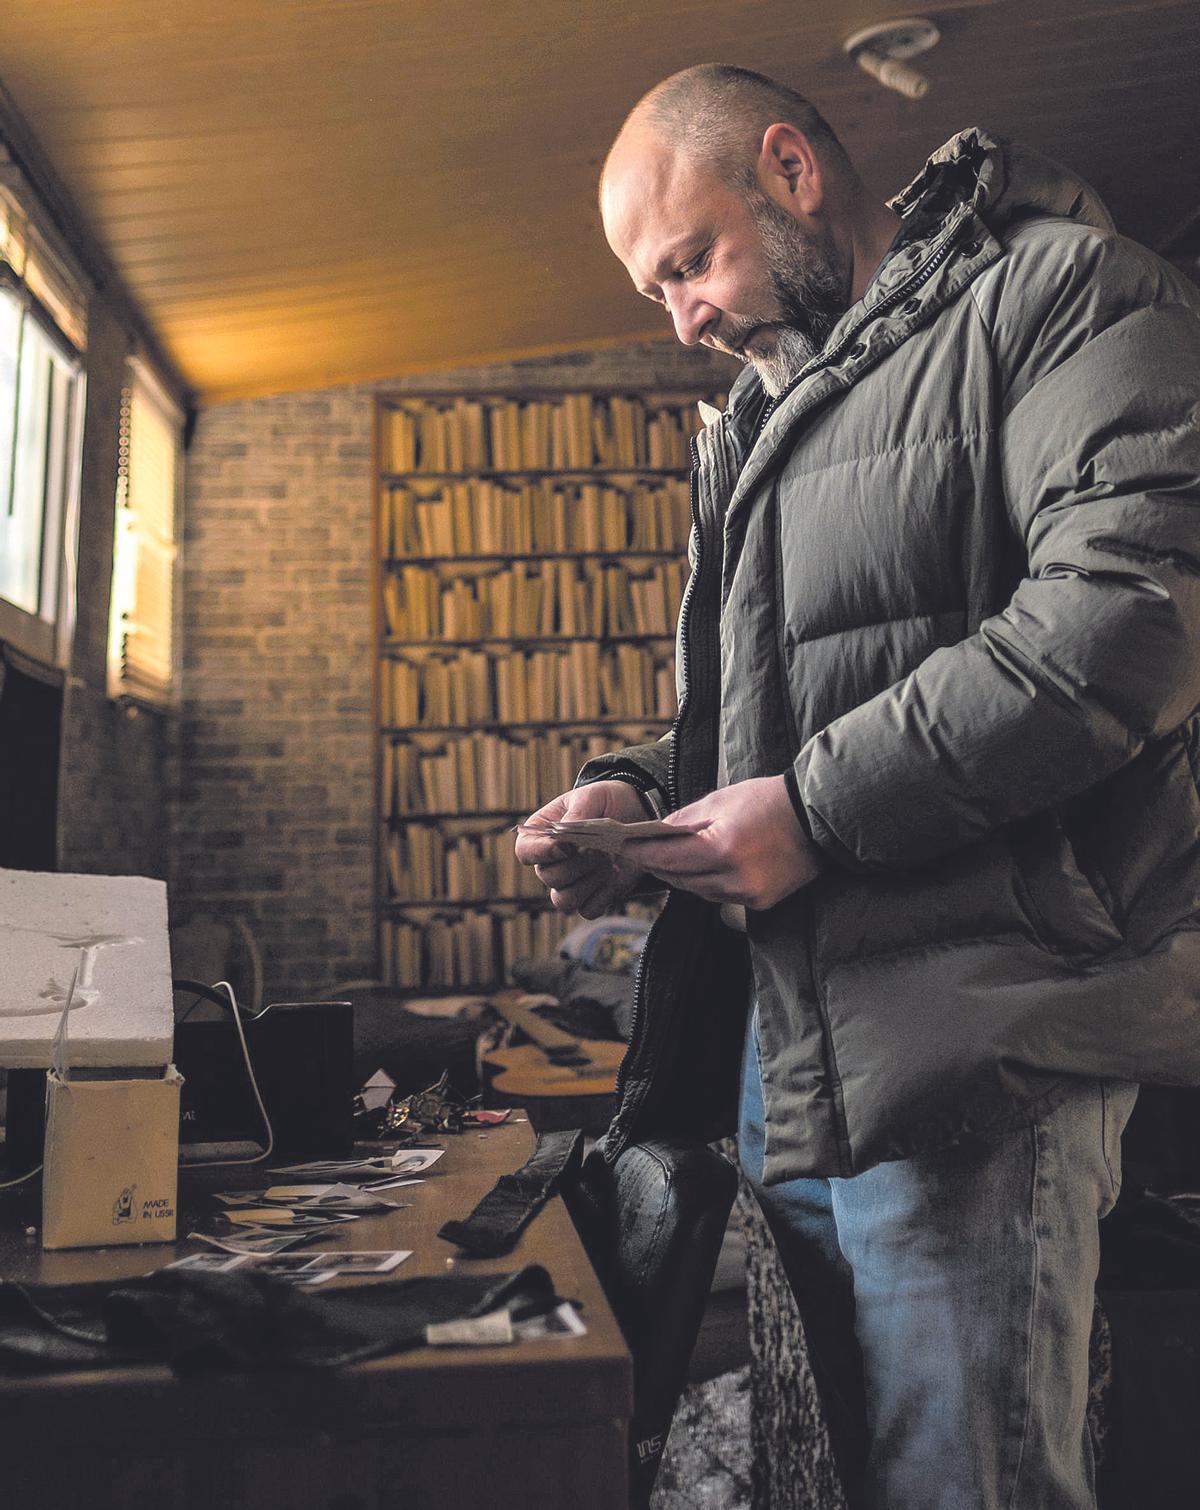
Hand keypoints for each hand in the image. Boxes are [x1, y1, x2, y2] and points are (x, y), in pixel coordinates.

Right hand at [514, 780, 650, 917]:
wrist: (637, 815)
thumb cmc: (606, 802)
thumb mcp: (592, 797)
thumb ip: (577, 813)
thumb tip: (563, 834)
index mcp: (542, 834)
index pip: (524, 851)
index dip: (541, 853)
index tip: (566, 847)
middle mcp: (551, 862)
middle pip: (548, 877)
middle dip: (576, 865)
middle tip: (598, 849)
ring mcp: (571, 882)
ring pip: (564, 901)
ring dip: (588, 883)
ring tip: (607, 862)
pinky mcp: (593, 896)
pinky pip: (588, 910)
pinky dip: (602, 897)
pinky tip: (614, 875)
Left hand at [626, 775, 823, 909]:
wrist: (818, 817)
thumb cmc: (768, 801)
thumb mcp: (721, 801)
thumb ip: (684, 820)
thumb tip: (655, 833)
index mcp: (722, 848)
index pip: (668, 858)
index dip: (642, 854)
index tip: (623, 848)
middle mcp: (735, 878)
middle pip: (681, 880)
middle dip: (659, 867)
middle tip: (639, 854)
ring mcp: (749, 894)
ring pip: (699, 892)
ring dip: (682, 877)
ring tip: (667, 861)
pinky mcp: (761, 903)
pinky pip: (722, 897)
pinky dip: (708, 885)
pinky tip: (701, 870)